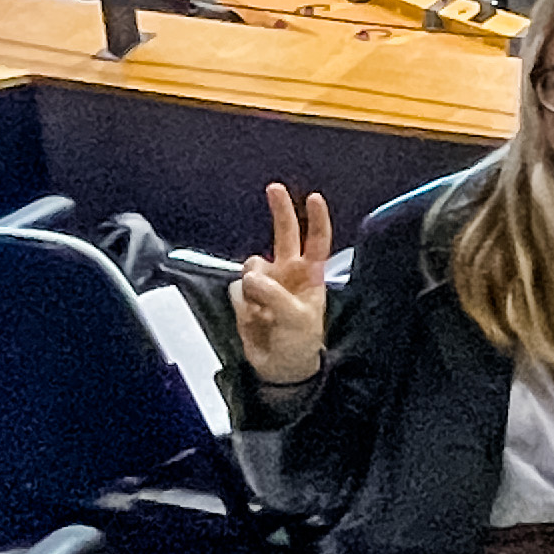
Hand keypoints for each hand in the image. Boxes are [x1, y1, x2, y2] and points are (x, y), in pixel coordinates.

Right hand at [233, 183, 335, 390]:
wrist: (279, 366)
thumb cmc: (299, 341)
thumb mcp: (296, 317)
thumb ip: (274, 294)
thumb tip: (251, 276)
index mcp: (310, 275)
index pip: (316, 240)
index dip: (316, 219)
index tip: (313, 198)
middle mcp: (287, 273)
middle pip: (284, 234)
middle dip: (280, 209)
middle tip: (274, 187)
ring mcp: (265, 283)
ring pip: (252, 265)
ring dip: (254, 284)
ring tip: (264, 310)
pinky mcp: (245, 297)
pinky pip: (237, 289)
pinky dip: (243, 303)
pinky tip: (253, 316)